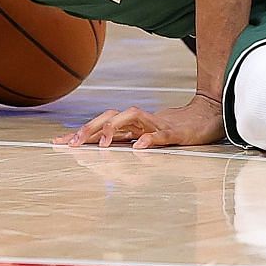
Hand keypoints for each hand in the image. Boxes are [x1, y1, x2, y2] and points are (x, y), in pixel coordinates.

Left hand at [55, 94, 226, 149]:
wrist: (208, 117)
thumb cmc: (173, 130)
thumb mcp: (143, 137)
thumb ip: (122, 142)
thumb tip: (96, 149)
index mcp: (131, 124)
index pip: (100, 124)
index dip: (79, 132)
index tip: (57, 142)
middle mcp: (140, 121)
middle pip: (111, 116)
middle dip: (90, 128)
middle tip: (73, 144)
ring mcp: (157, 125)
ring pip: (133, 118)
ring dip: (115, 129)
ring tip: (102, 145)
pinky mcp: (176, 133)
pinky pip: (161, 134)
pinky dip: (150, 139)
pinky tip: (140, 146)